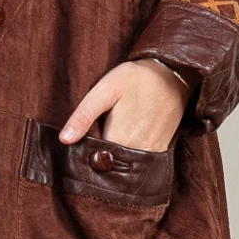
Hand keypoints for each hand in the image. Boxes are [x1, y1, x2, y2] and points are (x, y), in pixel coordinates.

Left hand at [60, 59, 189, 151]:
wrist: (173, 74)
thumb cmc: (136, 79)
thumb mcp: (105, 90)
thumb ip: (83, 116)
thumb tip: (64, 140)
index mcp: (118, 139)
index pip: (92, 159)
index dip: (83, 153)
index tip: (79, 143)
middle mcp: (136, 151)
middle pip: (109, 164)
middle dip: (98, 157)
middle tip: (94, 137)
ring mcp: (150, 152)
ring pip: (123, 164)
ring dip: (113, 158)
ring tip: (109, 138)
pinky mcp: (160, 149)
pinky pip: (139, 161)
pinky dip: (129, 156)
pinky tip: (124, 140)